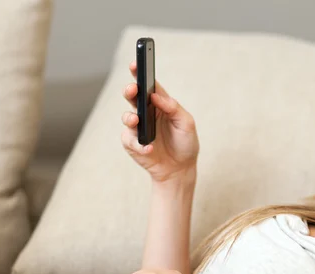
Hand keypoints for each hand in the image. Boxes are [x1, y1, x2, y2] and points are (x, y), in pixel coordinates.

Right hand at [121, 61, 199, 182]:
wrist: (180, 168)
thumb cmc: (185, 143)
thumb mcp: (186, 123)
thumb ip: (174, 108)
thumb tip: (156, 96)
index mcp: (159, 104)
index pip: (149, 85)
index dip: (140, 73)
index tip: (136, 64)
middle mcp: (146, 113)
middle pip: (133, 96)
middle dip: (130, 90)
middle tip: (133, 89)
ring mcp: (138, 128)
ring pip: (127, 117)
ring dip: (130, 118)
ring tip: (136, 120)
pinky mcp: (133, 144)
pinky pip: (130, 140)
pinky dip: (140, 145)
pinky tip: (149, 147)